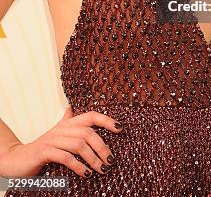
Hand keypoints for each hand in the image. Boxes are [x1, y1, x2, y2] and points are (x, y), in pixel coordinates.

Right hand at [0, 105, 122, 178]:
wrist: (18, 159)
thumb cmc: (42, 148)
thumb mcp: (57, 134)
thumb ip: (66, 121)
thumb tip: (72, 107)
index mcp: (68, 123)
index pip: (90, 116)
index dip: (106, 120)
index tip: (120, 129)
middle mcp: (62, 129)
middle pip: (88, 132)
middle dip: (102, 147)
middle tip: (110, 161)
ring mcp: (53, 139)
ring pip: (79, 145)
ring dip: (93, 159)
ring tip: (102, 170)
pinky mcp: (45, 152)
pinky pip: (66, 157)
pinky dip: (78, 166)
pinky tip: (86, 174)